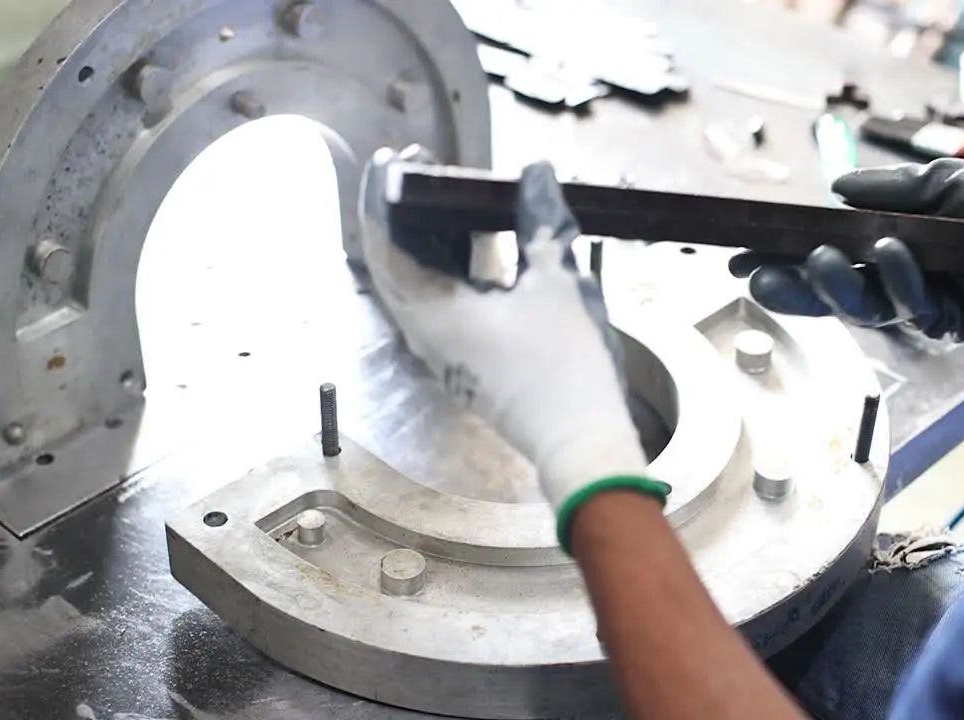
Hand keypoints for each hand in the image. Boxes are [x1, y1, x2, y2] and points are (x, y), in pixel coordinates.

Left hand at [359, 148, 668, 550]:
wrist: (581, 441)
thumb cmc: (566, 364)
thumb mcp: (557, 282)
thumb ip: (541, 222)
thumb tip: (536, 173)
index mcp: (431, 313)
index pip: (382, 244)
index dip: (382, 196)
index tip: (394, 158)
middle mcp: (424, 334)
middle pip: (395, 261)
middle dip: (407, 212)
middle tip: (430, 168)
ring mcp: (444, 352)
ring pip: (420, 282)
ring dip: (431, 238)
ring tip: (457, 196)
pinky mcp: (466, 361)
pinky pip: (442, 301)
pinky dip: (452, 265)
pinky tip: (481, 241)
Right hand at [731, 159, 963, 340]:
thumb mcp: (942, 182)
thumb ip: (890, 188)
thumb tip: (836, 189)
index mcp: (881, 251)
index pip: (819, 264)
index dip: (781, 266)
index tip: (741, 262)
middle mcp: (892, 284)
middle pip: (828, 298)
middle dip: (791, 289)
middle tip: (763, 277)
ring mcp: (918, 306)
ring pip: (862, 309)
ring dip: (838, 284)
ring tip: (824, 256)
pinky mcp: (949, 321)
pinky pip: (913, 309)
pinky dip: (899, 279)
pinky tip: (890, 252)